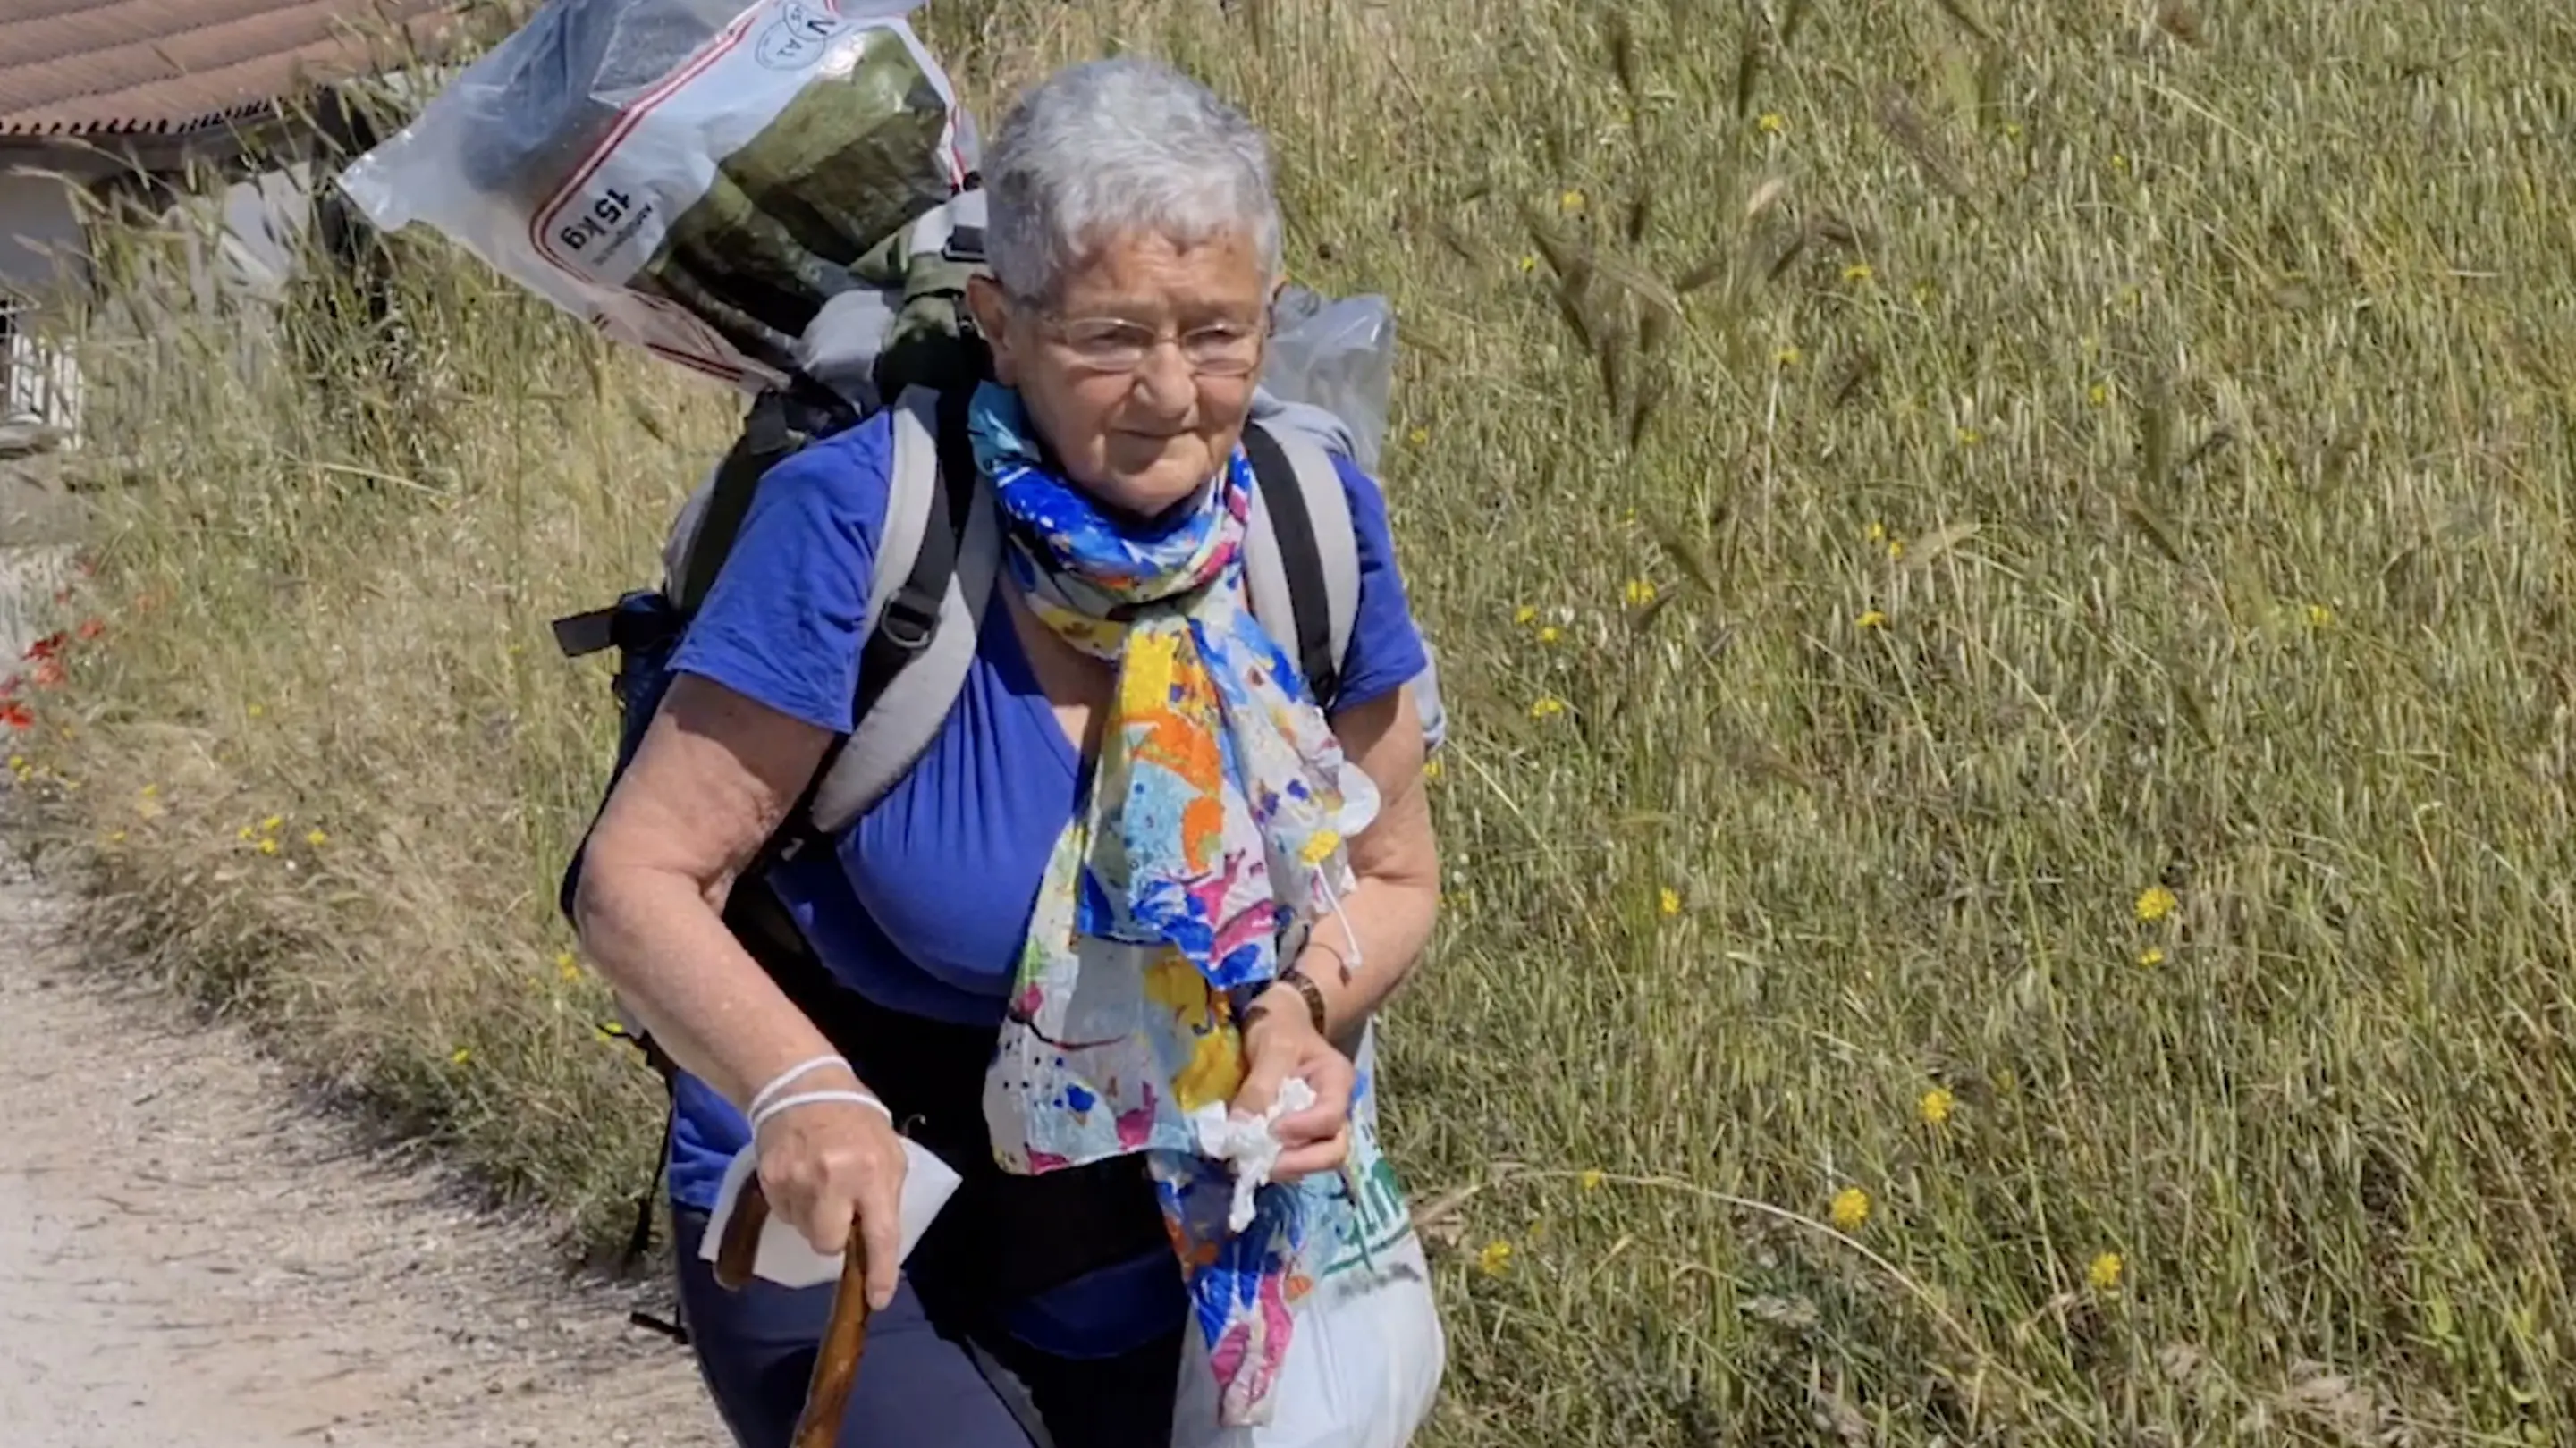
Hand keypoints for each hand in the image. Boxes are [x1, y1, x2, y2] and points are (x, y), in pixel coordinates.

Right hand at [751, 1077, 907, 1310]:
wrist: (802, 1088)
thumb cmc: (856, 1123)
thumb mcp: (889, 1153)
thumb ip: (885, 1196)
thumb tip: (877, 1243)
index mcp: (873, 1172)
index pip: (880, 1234)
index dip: (879, 1271)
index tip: (878, 1298)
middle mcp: (835, 1179)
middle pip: (828, 1244)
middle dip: (833, 1238)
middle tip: (837, 1212)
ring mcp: (798, 1180)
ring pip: (803, 1231)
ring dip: (812, 1218)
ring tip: (819, 1183)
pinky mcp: (770, 1178)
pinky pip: (783, 1214)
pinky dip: (793, 1204)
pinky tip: (799, 1177)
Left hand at [1232, 987, 1354, 1181]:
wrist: (1279, 1022)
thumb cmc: (1280, 1028)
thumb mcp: (1272, 1047)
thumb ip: (1260, 1086)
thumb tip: (1240, 1129)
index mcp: (1337, 1081)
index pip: (1331, 1116)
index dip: (1303, 1129)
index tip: (1271, 1129)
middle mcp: (1337, 1109)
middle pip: (1335, 1150)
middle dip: (1301, 1163)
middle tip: (1264, 1164)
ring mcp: (1320, 1126)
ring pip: (1318, 1160)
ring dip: (1287, 1167)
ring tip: (1254, 1162)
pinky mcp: (1301, 1136)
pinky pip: (1297, 1159)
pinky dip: (1276, 1163)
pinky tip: (1253, 1158)